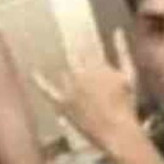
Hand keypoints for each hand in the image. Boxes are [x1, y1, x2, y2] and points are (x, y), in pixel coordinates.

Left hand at [34, 29, 142, 154]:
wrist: (117, 133)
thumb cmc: (127, 104)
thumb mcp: (130, 75)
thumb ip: (122, 51)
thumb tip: (117, 31)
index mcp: (96, 64)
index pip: (87, 49)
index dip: (89, 53)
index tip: (89, 55)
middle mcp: (80, 73)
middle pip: (74, 59)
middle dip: (78, 60)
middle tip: (84, 74)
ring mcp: (69, 89)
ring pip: (65, 74)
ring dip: (71, 76)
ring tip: (82, 89)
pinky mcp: (62, 103)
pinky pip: (47, 90)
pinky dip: (39, 81)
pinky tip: (33, 72)